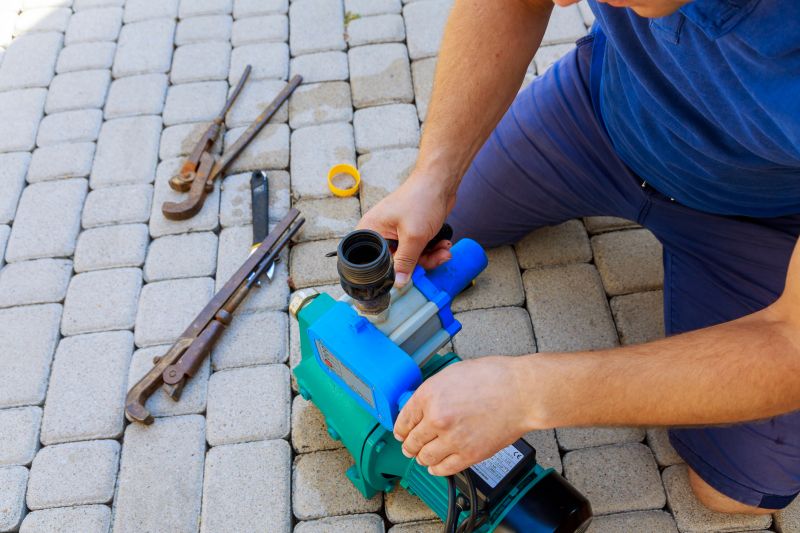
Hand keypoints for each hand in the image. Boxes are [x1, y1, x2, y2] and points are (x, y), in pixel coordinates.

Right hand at [358, 173, 455, 286]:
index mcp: (371, 231)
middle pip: (394, 262)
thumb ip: (405, 262)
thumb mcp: (413, 236)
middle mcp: (381, 232)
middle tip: (434, 258)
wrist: (440, 182)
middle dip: (418, 263)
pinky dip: (432, 250)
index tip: (405, 277)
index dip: (388, 272)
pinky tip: (443, 245)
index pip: (372, 262)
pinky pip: (418, 250)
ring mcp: (396, 232)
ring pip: (410, 258)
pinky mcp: (410, 232)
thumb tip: (398, 282)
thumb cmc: (421, 199)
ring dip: (430, 257)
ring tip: (444, 250)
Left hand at [394, 356, 534, 475]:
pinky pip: (444, 468)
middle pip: (412, 441)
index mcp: (429, 395)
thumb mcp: (453, 373)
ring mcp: (452, 439)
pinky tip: (436, 466)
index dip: (400, 429)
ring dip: (421, 458)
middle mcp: (437, 418)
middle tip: (409, 447)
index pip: (404, 419)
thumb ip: (434, 391)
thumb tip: (424, 403)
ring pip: (425, 457)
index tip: (401, 433)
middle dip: (408, 445)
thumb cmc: (494, 377)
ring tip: (422, 457)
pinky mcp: (469, 455)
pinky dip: (437, 469)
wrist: (522, 392)